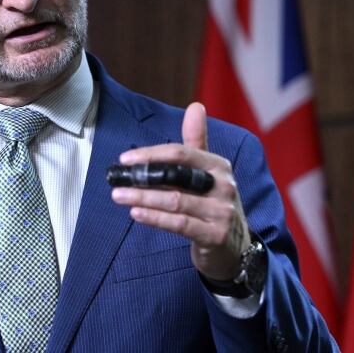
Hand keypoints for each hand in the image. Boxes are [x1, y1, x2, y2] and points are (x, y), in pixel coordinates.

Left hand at [111, 102, 250, 280]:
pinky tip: (136, 214)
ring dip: (143, 198)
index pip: (181, 153)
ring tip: (119, 196)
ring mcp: (222, 212)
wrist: (235, 247)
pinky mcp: (215, 235)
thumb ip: (197, 141)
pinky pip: (180, 224)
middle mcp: (223, 186)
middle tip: (117, 178)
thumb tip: (195, 106)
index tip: (125, 158)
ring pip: (175, 201)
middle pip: (177, 175)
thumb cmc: (213, 203)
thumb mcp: (208, 171)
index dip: (151, 154)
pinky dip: (156, 218)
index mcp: (218, 166)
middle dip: (144, 176)